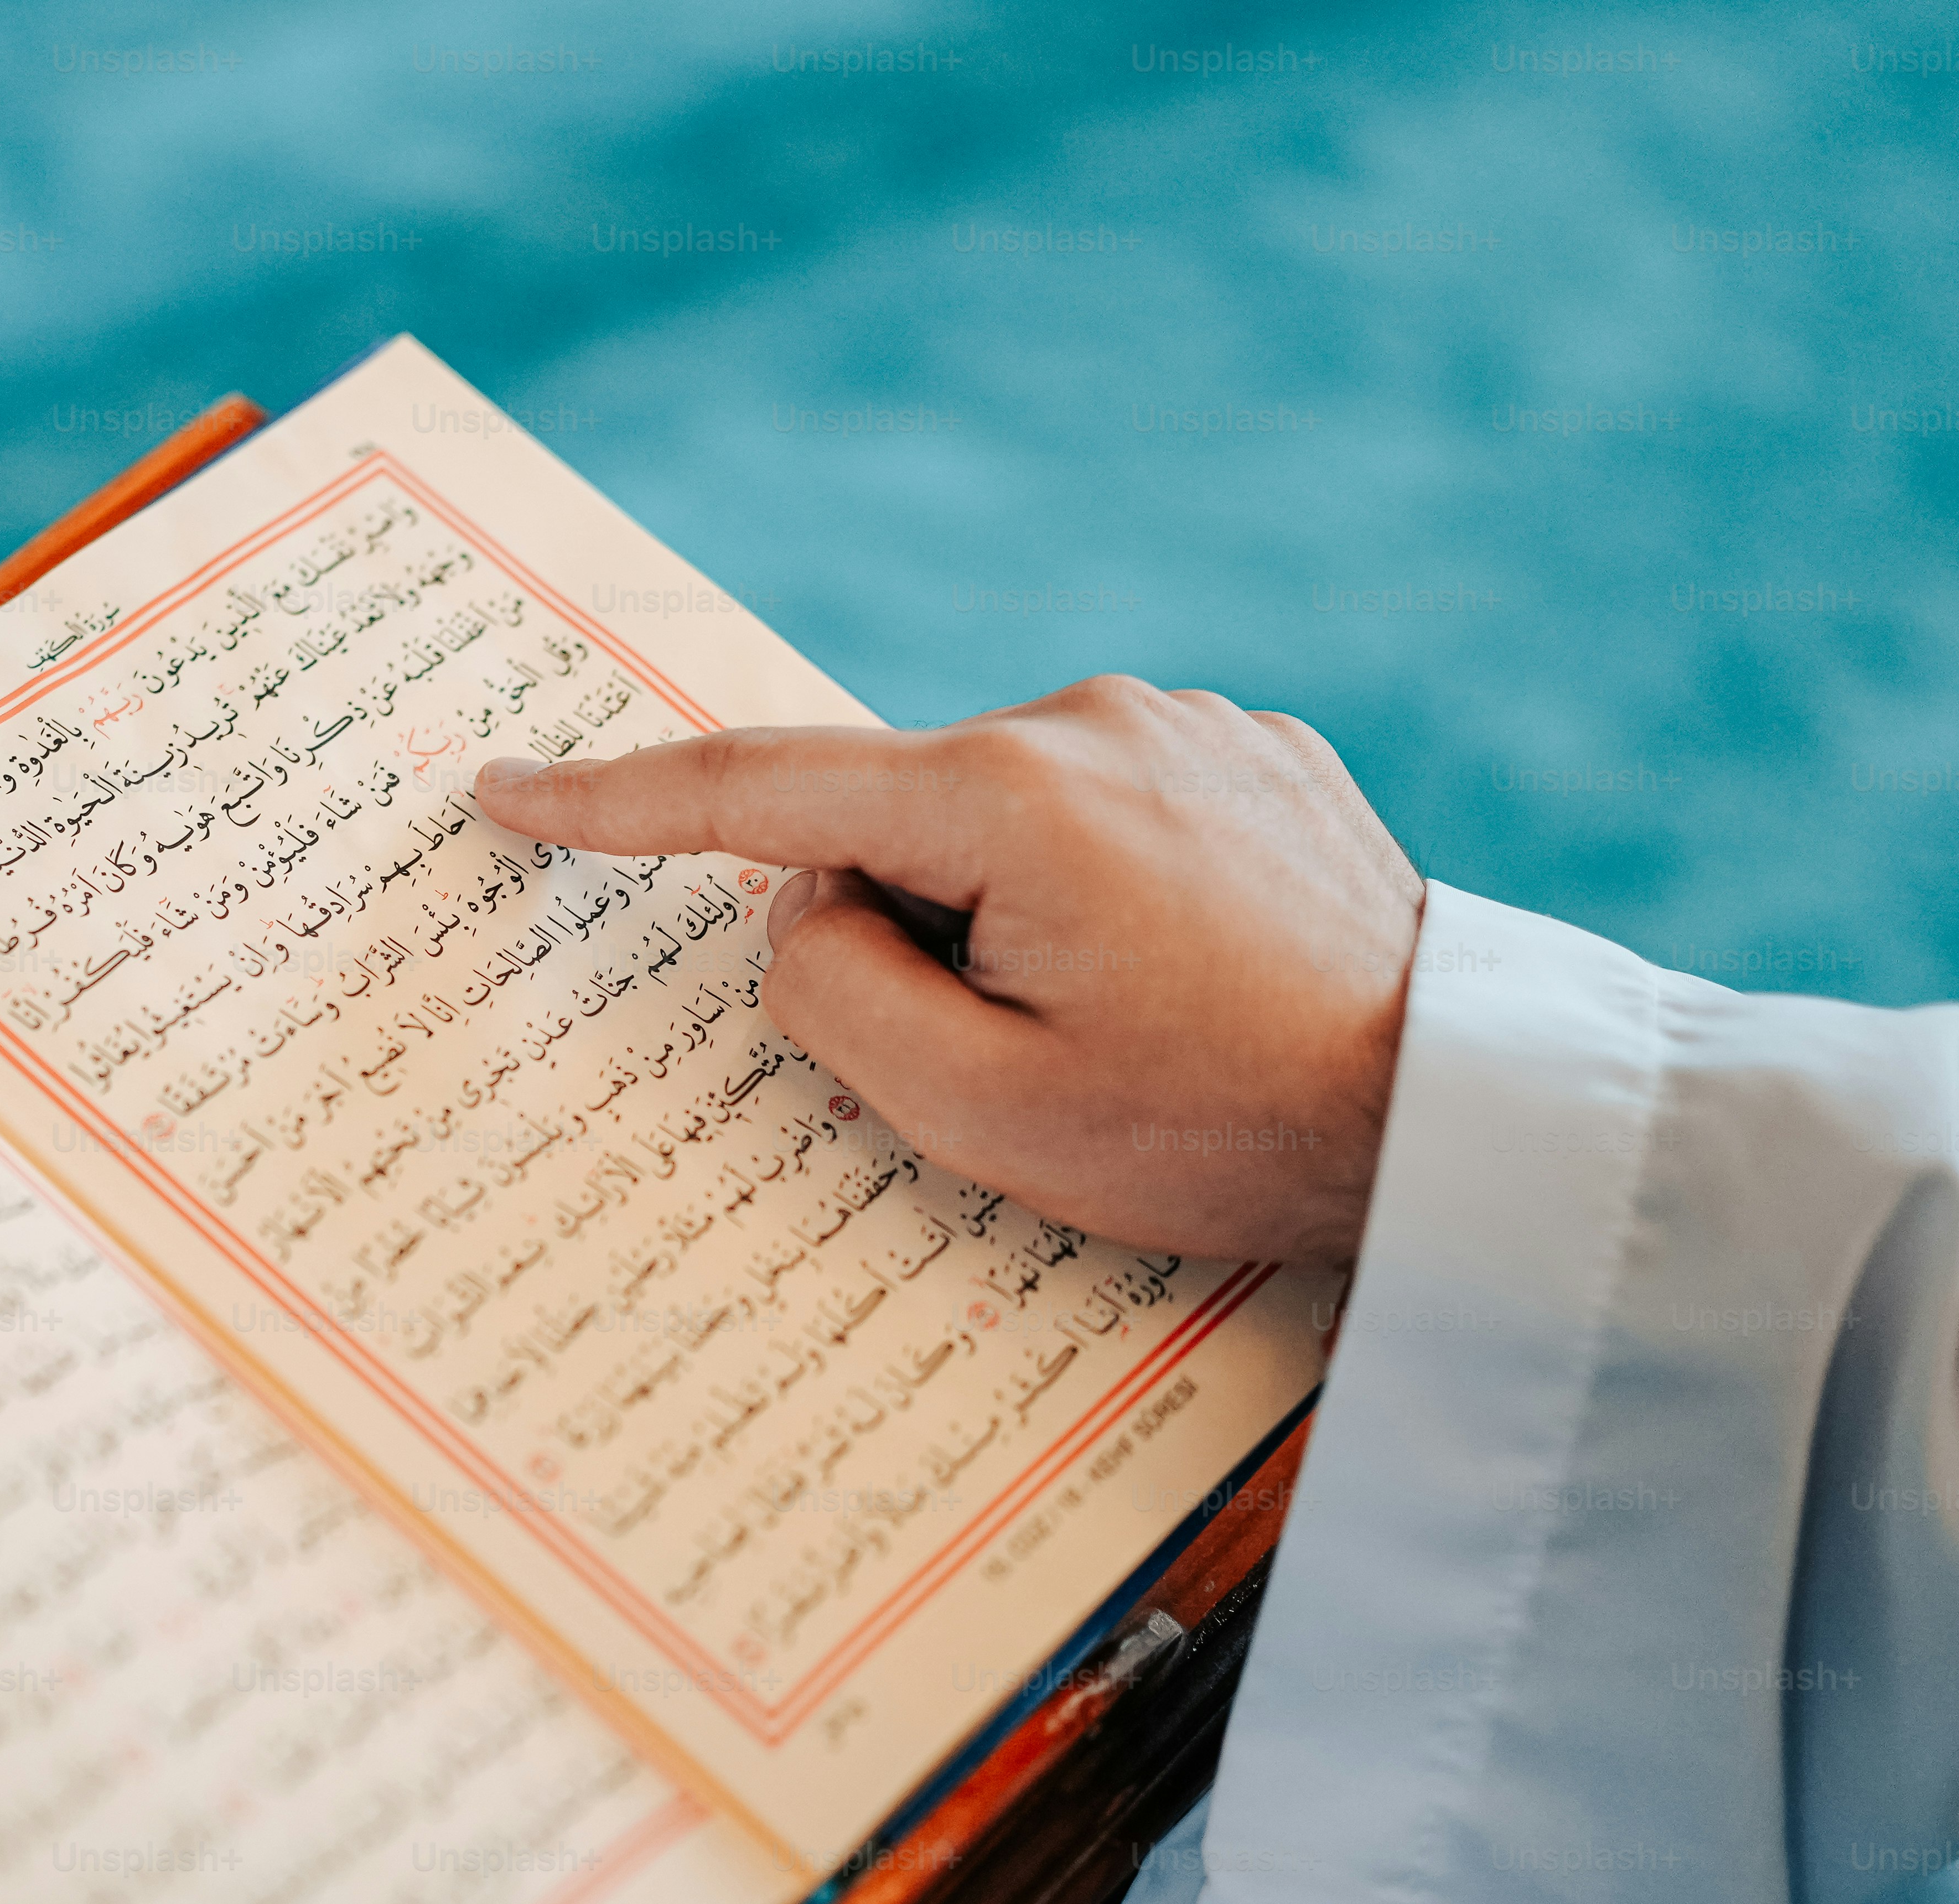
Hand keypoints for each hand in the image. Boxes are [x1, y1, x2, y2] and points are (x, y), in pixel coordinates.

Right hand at [470, 676, 1425, 1263]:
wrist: (1451, 1109)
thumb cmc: (1219, 1130)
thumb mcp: (982, 1111)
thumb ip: (833, 994)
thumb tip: (804, 906)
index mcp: (1006, 797)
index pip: (757, 791)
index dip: (615, 802)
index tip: (507, 788)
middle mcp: (1088, 717)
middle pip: (894, 825)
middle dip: (910, 936)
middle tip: (1031, 1057)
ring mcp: (1180, 722)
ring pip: (997, 824)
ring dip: (1009, 918)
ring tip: (1137, 1025)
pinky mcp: (1246, 751)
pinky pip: (1097, 817)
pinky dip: (1094, 896)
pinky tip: (1190, 978)